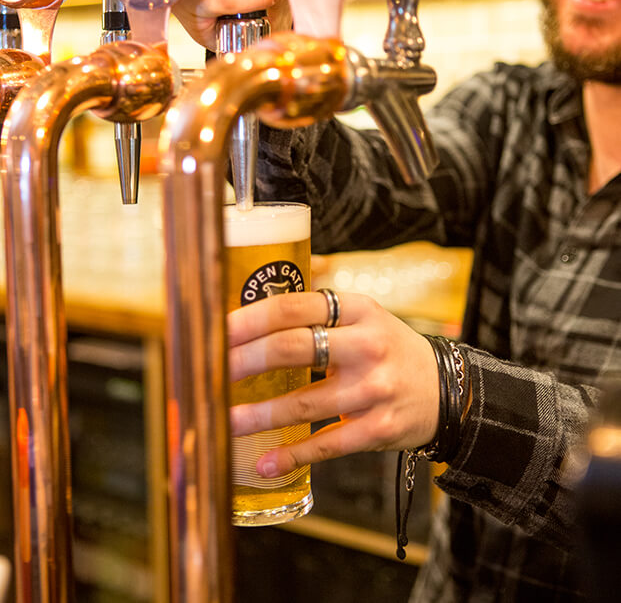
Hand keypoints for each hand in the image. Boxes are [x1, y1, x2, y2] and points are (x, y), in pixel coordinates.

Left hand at [228, 291, 439, 478]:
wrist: (444, 390)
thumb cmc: (388, 349)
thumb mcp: (362, 317)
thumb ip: (316, 313)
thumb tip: (249, 315)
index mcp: (359, 309)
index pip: (295, 307)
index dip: (251, 318)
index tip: (217, 330)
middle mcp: (368, 344)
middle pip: (294, 347)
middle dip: (245, 360)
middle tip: (212, 371)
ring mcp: (375, 388)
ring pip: (305, 402)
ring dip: (259, 414)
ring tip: (224, 420)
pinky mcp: (379, 428)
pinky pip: (327, 445)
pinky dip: (292, 456)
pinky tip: (263, 462)